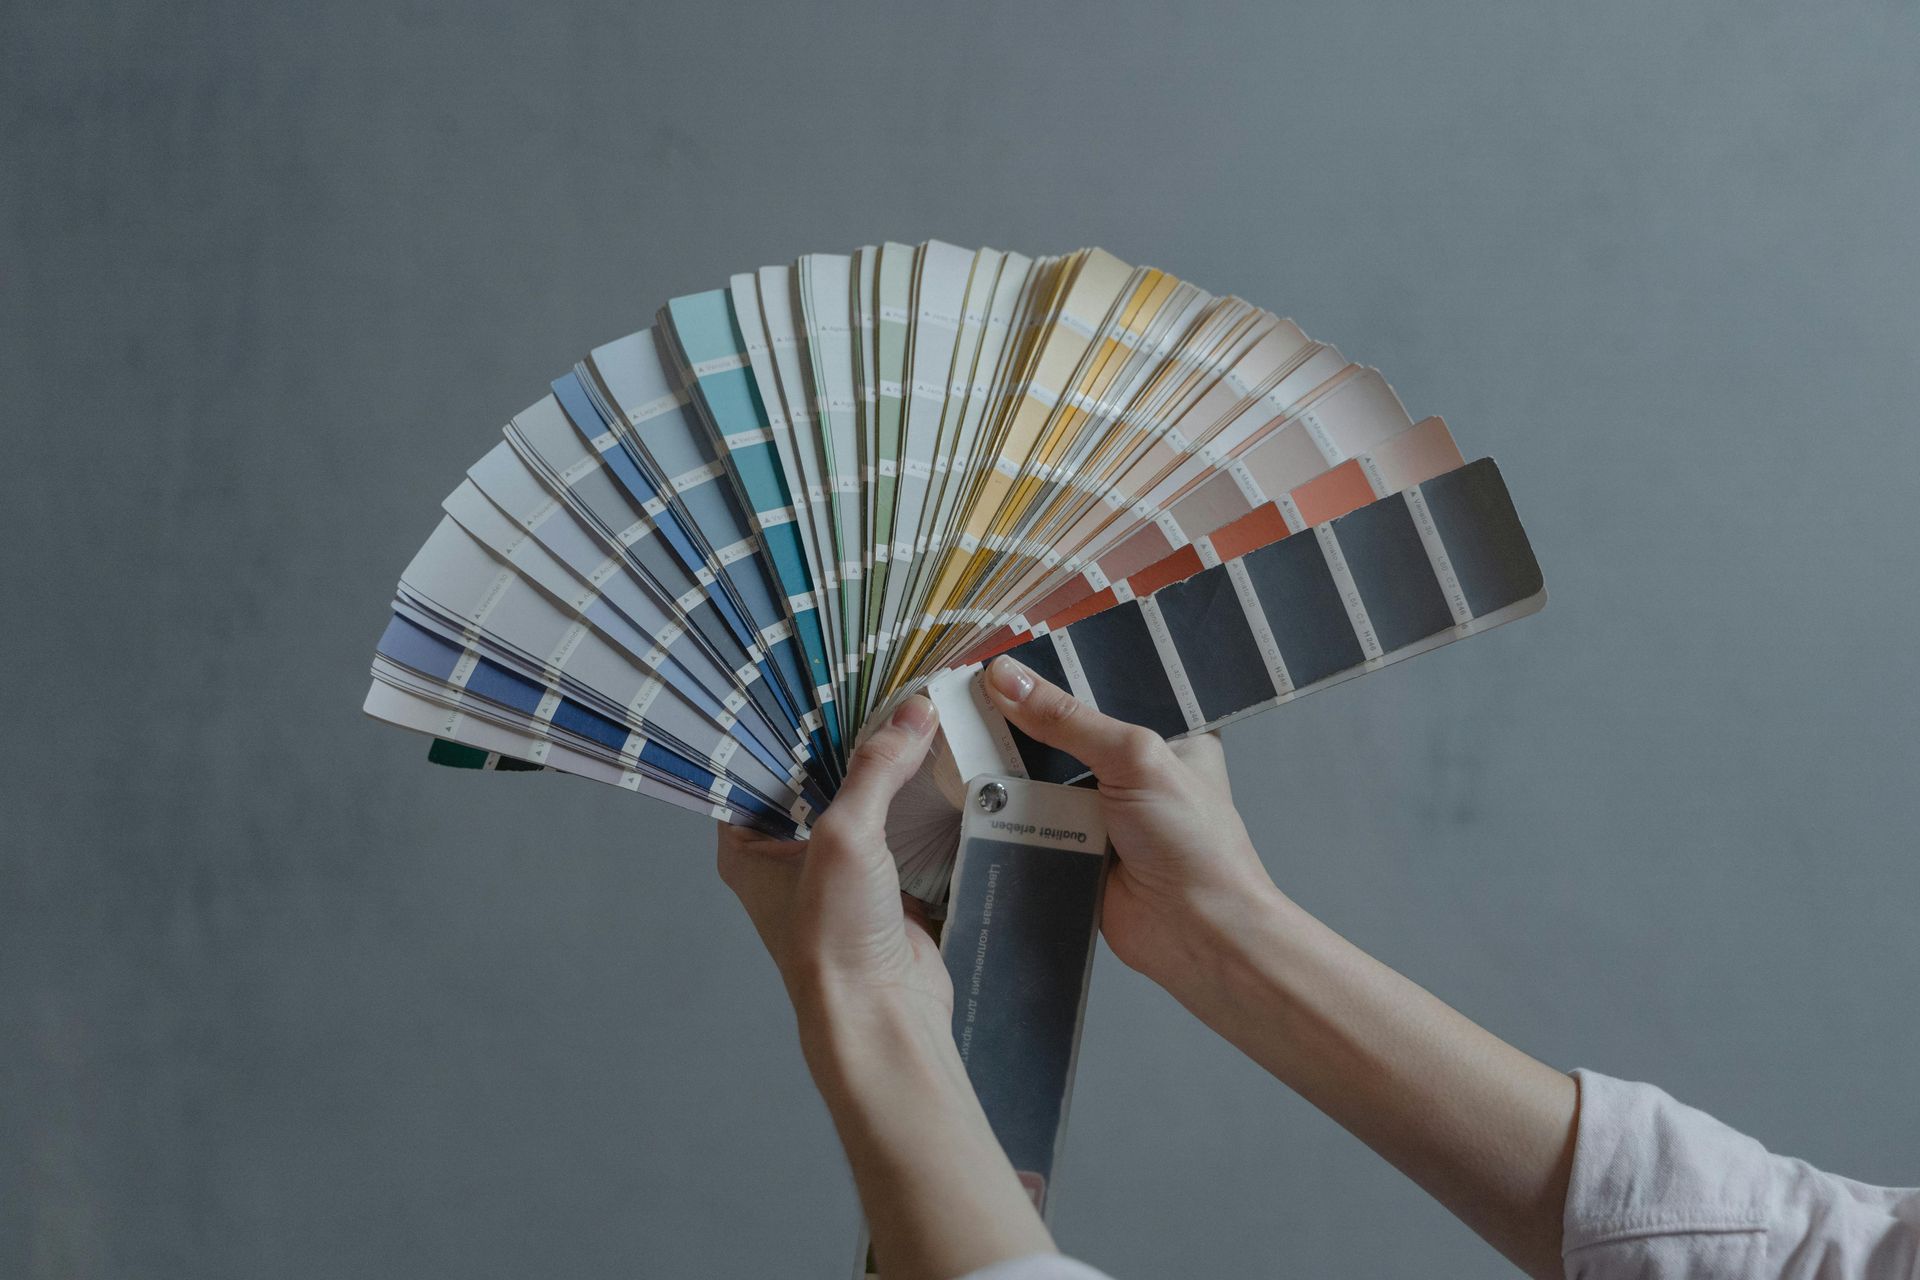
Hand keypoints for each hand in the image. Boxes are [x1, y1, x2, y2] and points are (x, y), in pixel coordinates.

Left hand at [718, 693, 1056, 1278]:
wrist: (882, 1018)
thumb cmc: (834, 937)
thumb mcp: (846, 835)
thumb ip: (878, 766)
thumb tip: (916, 708)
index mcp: (746, 845)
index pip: (759, 764)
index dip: (789, 721)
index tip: (820, 673)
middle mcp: (784, 856)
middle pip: (816, 778)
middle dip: (849, 737)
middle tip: (877, 680)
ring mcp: (836, 874)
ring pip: (863, 802)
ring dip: (888, 769)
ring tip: (914, 709)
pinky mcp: (884, 888)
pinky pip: (900, 830)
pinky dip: (918, 803)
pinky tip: (938, 762)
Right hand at [980, 654, 1282, 996]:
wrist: (1195, 934)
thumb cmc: (1193, 843)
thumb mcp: (1135, 760)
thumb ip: (1069, 720)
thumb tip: (1006, 679)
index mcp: (1167, 734)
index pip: (1107, 686)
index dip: (1063, 668)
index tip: (1009, 647)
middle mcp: (1132, 768)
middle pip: (1065, 730)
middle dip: (1023, 714)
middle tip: (968, 681)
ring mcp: (1099, 810)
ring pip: (1039, 774)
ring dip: (1005, 761)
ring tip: (952, 720)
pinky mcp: (1071, 847)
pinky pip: (1027, 818)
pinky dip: (1001, 807)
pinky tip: (960, 778)